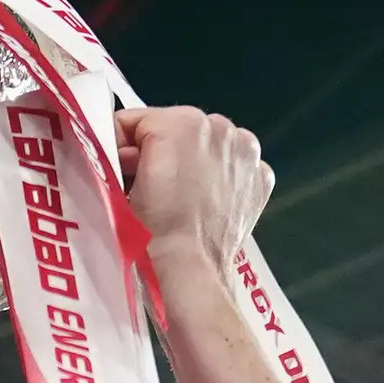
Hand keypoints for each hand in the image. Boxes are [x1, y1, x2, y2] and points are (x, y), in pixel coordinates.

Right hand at [115, 105, 269, 281]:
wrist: (191, 262)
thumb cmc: (152, 223)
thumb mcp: (123, 179)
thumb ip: (126, 151)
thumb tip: (129, 151)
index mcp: (181, 120)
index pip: (141, 121)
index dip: (125, 144)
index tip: (121, 167)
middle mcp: (220, 125)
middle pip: (179, 129)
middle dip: (164, 150)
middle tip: (152, 183)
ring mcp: (247, 150)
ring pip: (211, 144)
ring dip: (195, 160)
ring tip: (184, 193)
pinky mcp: (262, 175)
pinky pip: (236, 166)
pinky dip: (224, 177)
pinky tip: (210, 199)